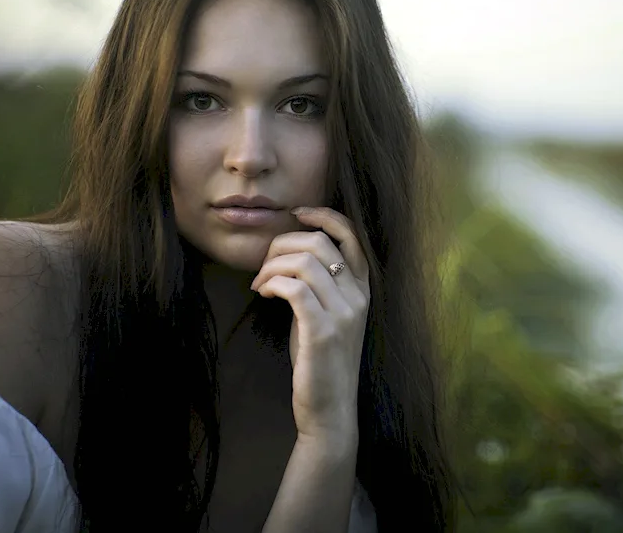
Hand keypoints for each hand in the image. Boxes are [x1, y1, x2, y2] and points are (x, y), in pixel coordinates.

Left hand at [250, 207, 370, 445]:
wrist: (330, 409)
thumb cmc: (320, 361)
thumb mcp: (326, 315)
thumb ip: (319, 284)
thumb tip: (289, 254)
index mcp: (362, 289)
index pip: (351, 235)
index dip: (324, 216)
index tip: (298, 214)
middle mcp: (358, 297)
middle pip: (319, 243)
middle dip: (282, 246)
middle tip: (263, 267)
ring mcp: (343, 314)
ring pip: (304, 262)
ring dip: (271, 266)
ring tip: (260, 284)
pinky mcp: (322, 331)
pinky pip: (294, 288)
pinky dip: (272, 283)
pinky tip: (264, 294)